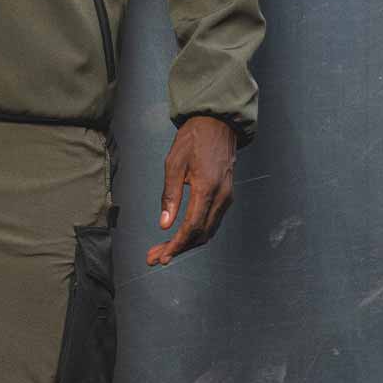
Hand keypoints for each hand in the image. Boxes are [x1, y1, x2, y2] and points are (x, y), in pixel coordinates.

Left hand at [146, 116, 235, 265]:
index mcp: (208, 188)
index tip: (162, 256)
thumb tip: (164, 225)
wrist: (217, 124)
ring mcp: (227, 197)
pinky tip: (180, 236)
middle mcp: (221, 197)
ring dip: (186, 243)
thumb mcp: (174, 163)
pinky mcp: (226, 196)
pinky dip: (196, 233)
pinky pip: (212, 222)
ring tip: (163, 251)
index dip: (177, 245)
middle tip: (155, 257)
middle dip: (178, 249)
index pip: (192, 227)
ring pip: (208, 231)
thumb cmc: (192, 139)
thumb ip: (170, 195)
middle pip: (201, 234)